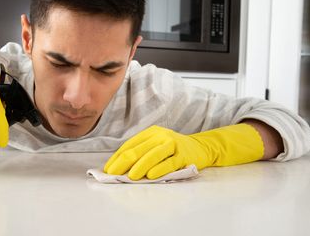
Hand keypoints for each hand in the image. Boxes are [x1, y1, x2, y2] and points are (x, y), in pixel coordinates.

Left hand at [104, 124, 263, 180]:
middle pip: (139, 149)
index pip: (130, 145)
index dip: (117, 157)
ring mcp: (173, 144)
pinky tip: (151, 176)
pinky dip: (159, 169)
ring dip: (140, 166)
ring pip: (153, 155)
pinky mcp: (184, 155)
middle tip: (113, 174)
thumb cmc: (174, 150)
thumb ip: (141, 153)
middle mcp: (161, 135)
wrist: (202, 148)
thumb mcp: (157, 146)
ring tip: (130, 176)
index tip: (108, 169)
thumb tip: (119, 168)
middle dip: (123, 163)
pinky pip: (169, 163)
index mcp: (151, 132)